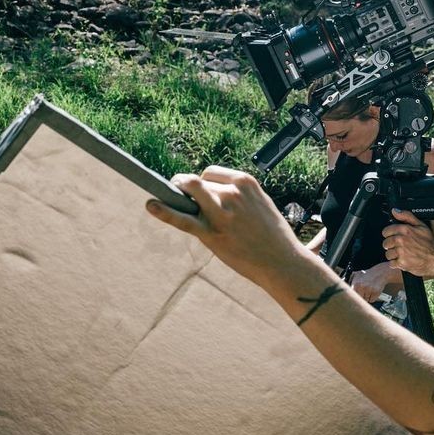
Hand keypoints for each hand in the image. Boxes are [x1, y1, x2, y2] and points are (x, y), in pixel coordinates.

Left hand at [145, 167, 302, 283]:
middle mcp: (231, 193)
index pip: (210, 172)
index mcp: (244, 182)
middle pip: (197, 184)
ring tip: (168, 199)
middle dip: (190, 193)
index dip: (203, 183)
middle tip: (184, 201)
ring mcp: (220, 212)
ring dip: (177, 196)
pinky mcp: (211, 233)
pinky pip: (182, 219)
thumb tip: (206, 191)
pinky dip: (164, 211)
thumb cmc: (270, 234)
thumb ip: (235, 194)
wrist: (283, 262)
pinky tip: (151, 205)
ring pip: (189, 194)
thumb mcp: (258, 203)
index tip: (201, 195)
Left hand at [349, 261, 394, 302]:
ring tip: (367, 290)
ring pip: (365, 300)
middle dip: (360, 296)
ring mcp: (369, 290)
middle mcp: (362, 287)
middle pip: (358, 298)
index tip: (352, 297)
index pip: (351, 295)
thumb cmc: (366, 274)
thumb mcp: (355, 275)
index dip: (352, 296)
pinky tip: (372, 292)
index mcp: (356, 284)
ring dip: (366, 297)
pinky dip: (372, 298)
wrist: (379, 273)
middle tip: (362, 292)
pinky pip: (371, 300)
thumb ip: (348, 281)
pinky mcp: (376, 293)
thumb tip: (342, 285)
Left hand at [383, 209, 433, 277]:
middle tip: (401, 247)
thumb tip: (395, 211)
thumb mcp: (421, 226)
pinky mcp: (401, 262)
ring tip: (403, 254)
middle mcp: (401, 240)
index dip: (390, 235)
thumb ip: (407, 216)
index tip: (395, 237)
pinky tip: (404, 260)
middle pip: (385, 243)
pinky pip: (391, 263)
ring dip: (394, 255)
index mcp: (405, 230)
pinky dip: (396, 263)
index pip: (386, 231)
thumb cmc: (429, 244)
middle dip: (392, 246)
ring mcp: (401, 252)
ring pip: (388, 254)